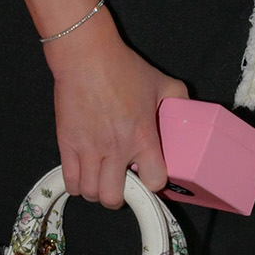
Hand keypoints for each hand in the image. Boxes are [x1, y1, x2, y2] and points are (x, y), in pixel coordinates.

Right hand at [46, 16, 187, 207]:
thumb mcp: (160, 81)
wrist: (85, 56)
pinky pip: (69, 180)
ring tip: (101, 179)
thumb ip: (178, 97)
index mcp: (142, 136)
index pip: (154, 181)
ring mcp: (89, 149)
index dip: (154, 182)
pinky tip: (83, 174)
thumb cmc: (121, 67)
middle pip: (114, 198)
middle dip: (120, 197)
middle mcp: (116, 148)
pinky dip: (76, 184)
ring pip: (91, 193)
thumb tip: (187, 106)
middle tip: (121, 185)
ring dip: (97, 191)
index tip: (150, 175)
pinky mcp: (67, 144)